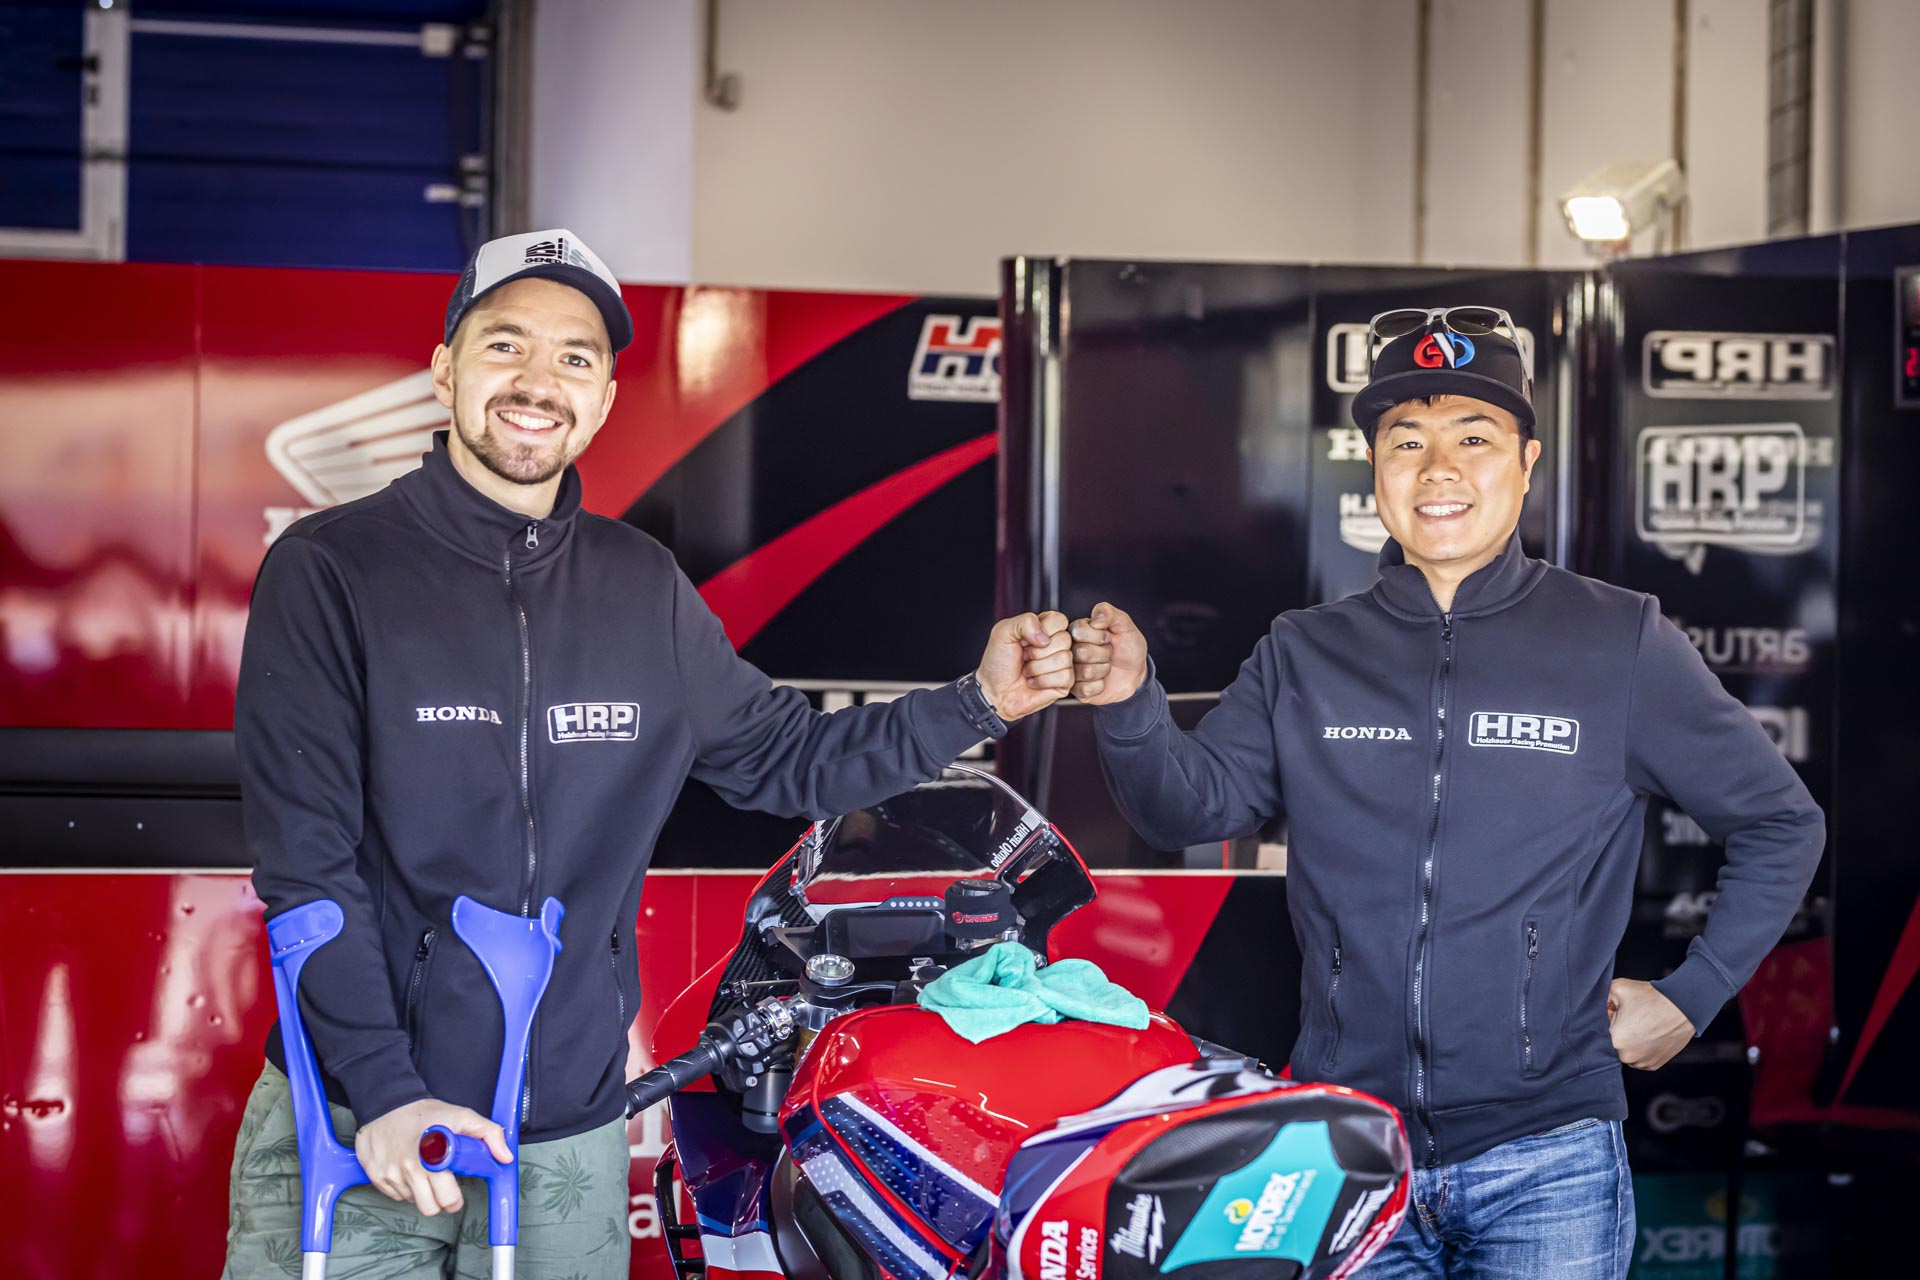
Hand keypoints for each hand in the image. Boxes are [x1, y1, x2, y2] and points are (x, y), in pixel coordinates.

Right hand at [354, 1097, 510, 1214]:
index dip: (454, 1199)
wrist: (388, 1104)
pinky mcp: (376, 1176)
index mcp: (433, 1157)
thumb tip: (505, 1157)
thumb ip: (489, 1134)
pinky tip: (408, 1169)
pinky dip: (404, 1187)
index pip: (447, 1198)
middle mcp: (410, 1168)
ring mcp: (391, 1174)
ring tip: (423, 1170)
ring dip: (420, 1192)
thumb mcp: (462, 1116)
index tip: (455, 1192)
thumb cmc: (426, 1113)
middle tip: (442, 1186)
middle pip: (430, 1208)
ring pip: (412, 1202)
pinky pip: (395, 1195)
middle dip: (439, 1201)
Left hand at [975, 611, 1070, 721]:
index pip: (1059, 620)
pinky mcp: (1064, 682)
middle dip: (1037, 652)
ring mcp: (1062, 663)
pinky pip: (1064, 676)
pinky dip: (1043, 681)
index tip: (1026, 640)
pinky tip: (1034, 681)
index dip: (1043, 630)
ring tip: (1028, 670)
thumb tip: (1044, 637)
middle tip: (1025, 657)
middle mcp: (1054, 644)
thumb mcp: (1003, 632)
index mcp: (1043, 628)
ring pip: (1064, 659)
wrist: (995, 691)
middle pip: (1064, 639)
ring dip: (1038, 668)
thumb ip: (1024, 622)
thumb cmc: (997, 663)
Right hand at [1069, 602, 1149, 704]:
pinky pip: (1086, 688)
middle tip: (1108, 653)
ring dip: (1103, 670)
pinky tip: (1102, 680)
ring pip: (1085, 671)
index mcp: (1078, 631)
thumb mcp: (1124, 626)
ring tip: (1106, 665)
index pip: (1078, 631)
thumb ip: (1109, 613)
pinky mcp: (1076, 689)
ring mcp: (1072, 670)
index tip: (1108, 637)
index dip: (1099, 636)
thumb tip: (1095, 617)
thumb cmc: (1128, 648)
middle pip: (1081, 652)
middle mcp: (1071, 650)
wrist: (1136, 673)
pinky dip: (1100, 685)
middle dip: (1103, 654)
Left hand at [1607, 979, 1693, 1069]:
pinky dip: (1641, 1048)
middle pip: (1613, 1043)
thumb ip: (1599, 997)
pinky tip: (1648, 1034)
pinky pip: (1640, 1058)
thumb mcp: (1617, 988)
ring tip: (1642, 1026)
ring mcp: (1642, 1063)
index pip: (1601, 1032)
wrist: (1683, 1006)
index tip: (1617, 1014)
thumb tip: (1595, 1005)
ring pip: (1626, 1052)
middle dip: (1618, 1032)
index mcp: (1615, 1040)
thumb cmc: (1651, 997)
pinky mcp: (1654, 1065)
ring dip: (1629, 1042)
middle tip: (1631, 1018)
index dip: (1608, 1021)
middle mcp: (1627, 1056)